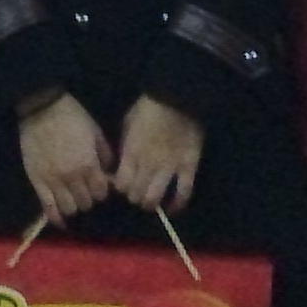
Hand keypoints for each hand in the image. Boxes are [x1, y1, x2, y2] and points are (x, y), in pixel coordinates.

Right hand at [17, 92, 115, 220]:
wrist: (41, 109)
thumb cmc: (72, 117)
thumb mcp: (95, 132)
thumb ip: (105, 154)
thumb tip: (109, 172)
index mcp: (89, 165)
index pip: (101, 193)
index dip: (102, 191)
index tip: (100, 186)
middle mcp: (72, 177)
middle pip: (86, 203)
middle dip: (89, 199)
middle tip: (86, 191)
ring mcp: (53, 181)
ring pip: (69, 208)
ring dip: (74, 206)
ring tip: (73, 199)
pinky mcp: (37, 182)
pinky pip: (47, 207)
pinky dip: (56, 218)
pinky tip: (61, 222)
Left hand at [111, 97, 204, 211]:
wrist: (177, 98)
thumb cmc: (149, 108)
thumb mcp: (128, 124)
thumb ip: (124, 147)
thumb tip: (119, 164)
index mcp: (131, 153)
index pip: (121, 184)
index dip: (120, 189)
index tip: (123, 186)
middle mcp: (148, 164)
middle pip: (136, 195)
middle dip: (134, 197)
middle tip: (137, 193)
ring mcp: (169, 167)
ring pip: (155, 198)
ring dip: (151, 203)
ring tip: (152, 201)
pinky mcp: (188, 167)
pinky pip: (183, 192)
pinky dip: (177, 204)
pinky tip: (172, 208)